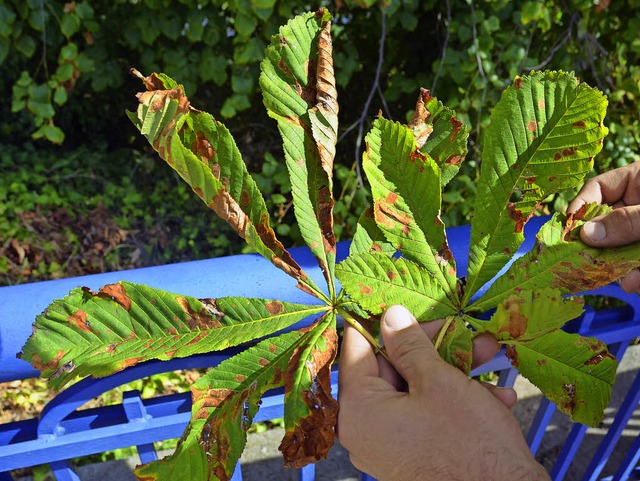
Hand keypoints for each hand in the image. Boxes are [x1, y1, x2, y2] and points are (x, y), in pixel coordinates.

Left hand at [338, 305, 549, 480]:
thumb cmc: (468, 443)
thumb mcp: (437, 380)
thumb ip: (409, 344)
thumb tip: (389, 315)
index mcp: (358, 410)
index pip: (356, 350)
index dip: (380, 322)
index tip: (399, 303)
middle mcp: (366, 430)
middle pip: (392, 369)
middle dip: (432, 347)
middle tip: (461, 330)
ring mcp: (390, 445)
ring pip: (416, 390)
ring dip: (453, 371)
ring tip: (489, 355)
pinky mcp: (413, 455)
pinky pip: (426, 415)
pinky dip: (455, 401)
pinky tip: (494, 396)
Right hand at [568, 162, 639, 292]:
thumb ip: (627, 220)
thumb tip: (585, 234)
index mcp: (639, 180)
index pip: (597, 189)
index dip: (580, 209)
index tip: (569, 231)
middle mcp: (638, 205)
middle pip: (605, 224)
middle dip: (598, 247)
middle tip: (585, 263)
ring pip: (621, 248)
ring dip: (619, 267)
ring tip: (625, 281)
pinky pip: (635, 263)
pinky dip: (635, 275)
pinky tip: (635, 283)